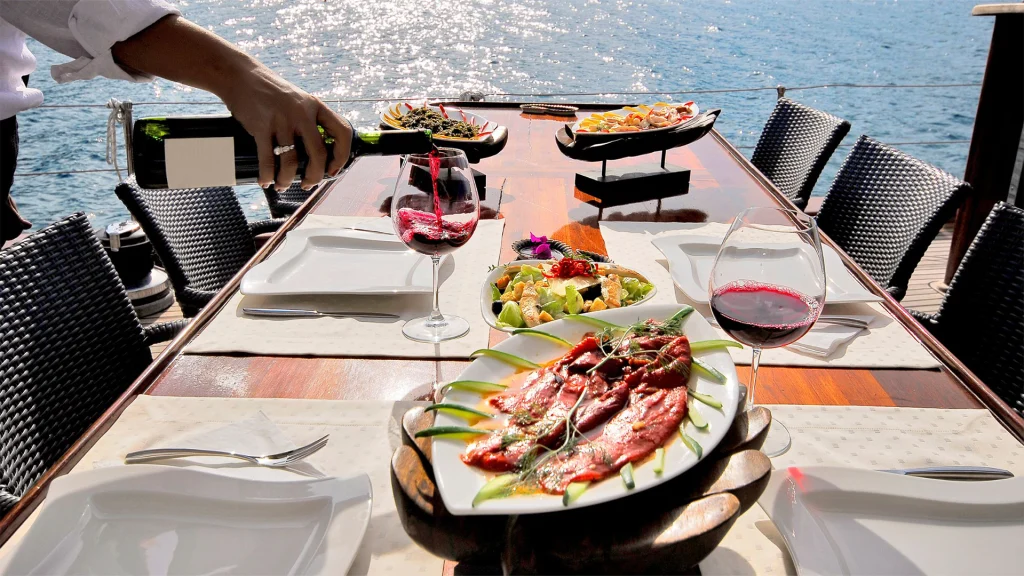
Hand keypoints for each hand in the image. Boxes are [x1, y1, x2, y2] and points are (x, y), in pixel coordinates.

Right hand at [221, 64, 350, 189]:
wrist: (241, 76)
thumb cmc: (271, 92)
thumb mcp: (298, 101)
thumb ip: (310, 121)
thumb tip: (318, 156)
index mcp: (316, 106)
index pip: (342, 132)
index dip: (342, 155)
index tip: (334, 169)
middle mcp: (302, 113)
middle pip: (318, 154)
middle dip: (315, 176)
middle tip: (307, 184)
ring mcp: (281, 120)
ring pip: (290, 161)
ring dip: (286, 179)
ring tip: (281, 184)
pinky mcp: (260, 126)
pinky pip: (267, 159)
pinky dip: (267, 175)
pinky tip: (265, 180)